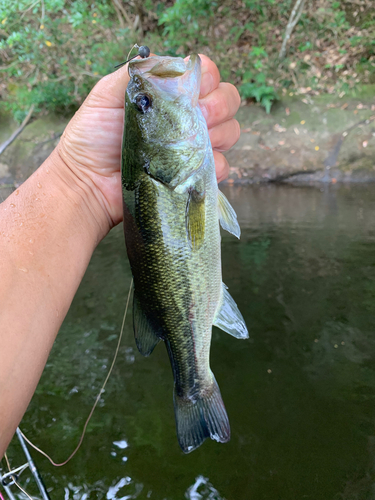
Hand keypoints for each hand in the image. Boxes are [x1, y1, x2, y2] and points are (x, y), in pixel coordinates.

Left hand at [57, 54, 240, 231]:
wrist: (89, 183)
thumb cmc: (93, 137)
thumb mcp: (107, 94)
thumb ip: (137, 73)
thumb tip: (170, 62)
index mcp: (170, 94)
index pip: (207, 74)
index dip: (207, 78)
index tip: (192, 90)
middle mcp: (187, 118)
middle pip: (227, 100)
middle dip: (218, 105)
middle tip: (197, 117)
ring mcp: (193, 147)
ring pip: (230, 131)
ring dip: (219, 133)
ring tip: (193, 142)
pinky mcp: (195, 175)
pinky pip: (222, 166)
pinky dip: (214, 165)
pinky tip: (191, 168)